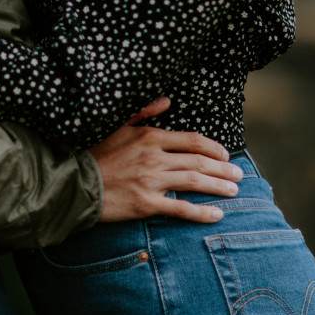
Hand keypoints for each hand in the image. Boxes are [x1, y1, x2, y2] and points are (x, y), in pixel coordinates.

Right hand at [90, 97, 241, 223]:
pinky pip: (180, 208)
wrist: (76, 182)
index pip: (192, 140)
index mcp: (150, 136)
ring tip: (233, 191)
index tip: (226, 155)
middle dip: (223, 169)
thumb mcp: (119, 126)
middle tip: (238, 175)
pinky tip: (217, 214)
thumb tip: (166, 100)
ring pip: (194, 182)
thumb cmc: (96, 153)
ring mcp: (151, 181)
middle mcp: (155, 157)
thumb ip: (144, 112)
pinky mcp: (146, 203)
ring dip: (218, 186)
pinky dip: (201, 212)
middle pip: (199, 162)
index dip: (214, 148)